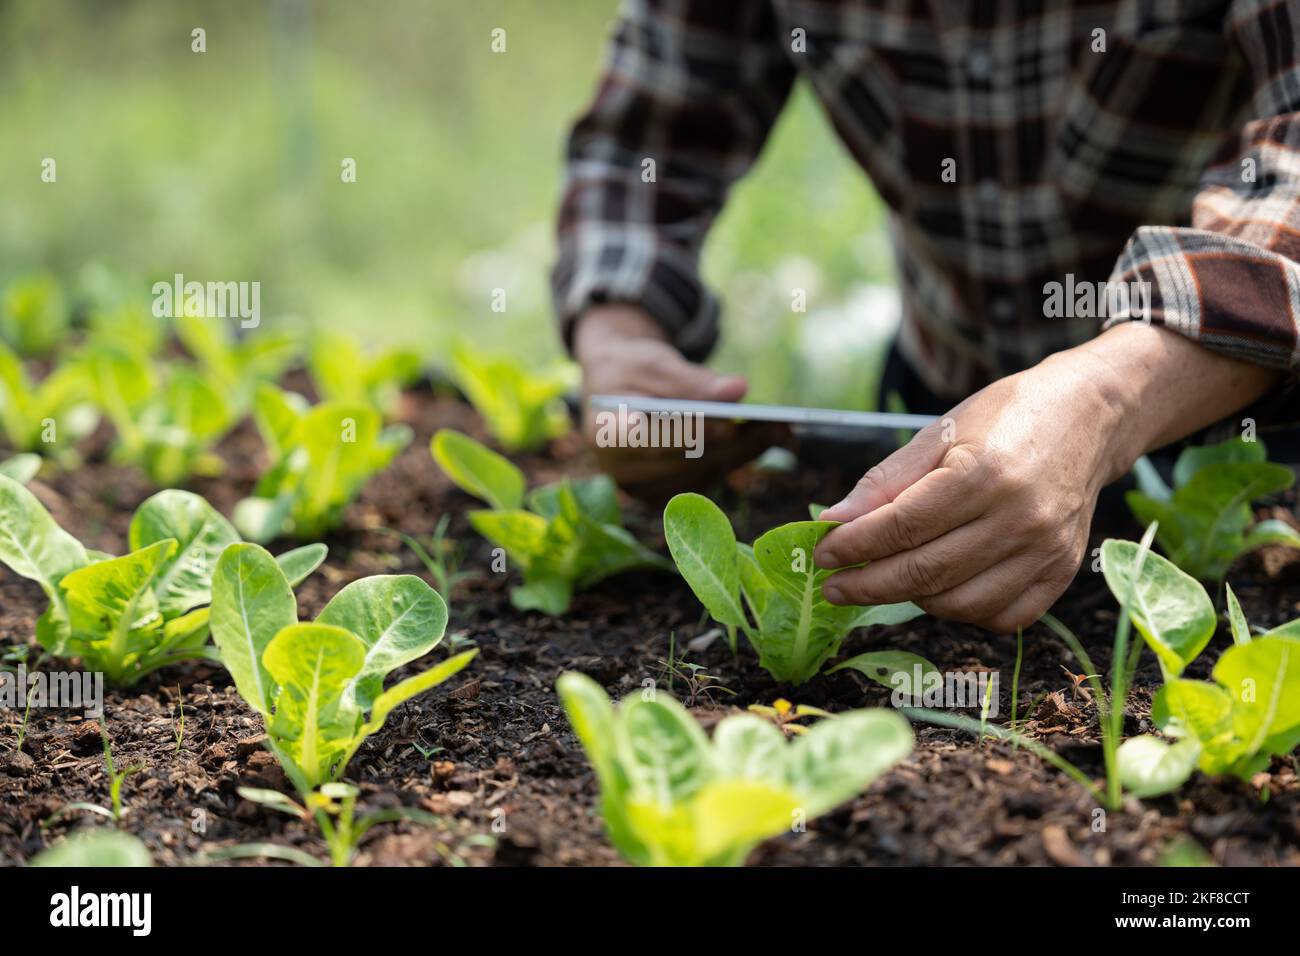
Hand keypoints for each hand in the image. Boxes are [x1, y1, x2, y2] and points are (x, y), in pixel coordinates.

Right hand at [574, 305, 786, 500]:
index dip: (688, 436)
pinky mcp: (663, 494)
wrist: (612, 391)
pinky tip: (764, 439)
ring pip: (702, 474)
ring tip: (781, 430)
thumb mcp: (653, 362)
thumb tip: (738, 390)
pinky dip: (735, 459)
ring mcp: (642, 488)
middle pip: (685, 462)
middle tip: (778, 425)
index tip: (728, 425)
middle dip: (734, 444)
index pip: (649, 441)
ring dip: (744, 453)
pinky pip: (706, 479)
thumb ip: (692, 380)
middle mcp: (621, 470)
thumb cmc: (629, 370)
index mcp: (605, 433)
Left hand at [811, 349, 1130, 631]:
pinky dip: (960, 611)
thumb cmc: (1006, 416)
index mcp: (984, 474)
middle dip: (868, 584)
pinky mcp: (1061, 572)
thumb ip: (886, 481)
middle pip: (926, 572)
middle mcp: (1020, 518)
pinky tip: (938, 588)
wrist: (1088, 417)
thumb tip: (834, 521)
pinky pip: (1000, 616)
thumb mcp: (939, 432)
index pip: (902, 527)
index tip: (822, 552)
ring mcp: (1045, 551)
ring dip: (910, 599)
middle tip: (833, 587)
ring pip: (959, 603)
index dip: (854, 545)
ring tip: (886, 579)